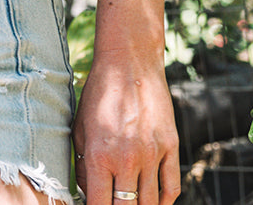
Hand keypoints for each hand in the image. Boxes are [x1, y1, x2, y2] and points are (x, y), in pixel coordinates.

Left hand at [73, 51, 179, 204]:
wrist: (129, 62)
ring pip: (150, 203)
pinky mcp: (171, 146)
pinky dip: (164, 202)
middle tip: (115, 204)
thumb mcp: (80, 127)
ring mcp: (152, 154)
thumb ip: (82, 165)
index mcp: (99, 154)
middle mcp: (127, 158)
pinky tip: (154, 202)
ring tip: (132, 202)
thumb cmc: (100, 94)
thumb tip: (88, 194)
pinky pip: (172, 188)